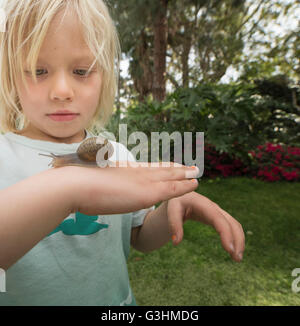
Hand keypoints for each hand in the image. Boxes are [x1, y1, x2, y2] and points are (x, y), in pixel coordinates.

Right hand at [67, 162, 198, 214]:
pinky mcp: (146, 194)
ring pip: (170, 177)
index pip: (149, 168)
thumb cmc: (78, 185)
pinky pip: (171, 189)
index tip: (173, 164)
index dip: (163, 166)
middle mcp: (136, 173)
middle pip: (162, 169)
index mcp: (125, 171)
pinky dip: (184, 186)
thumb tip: (97, 189)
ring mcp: (142, 182)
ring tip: (197, 170)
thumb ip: (101, 185)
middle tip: (190, 165)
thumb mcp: (92, 183)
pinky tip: (195, 184)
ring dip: (185, 174)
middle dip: (178, 168)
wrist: (75, 185)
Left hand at [167, 191, 244, 261]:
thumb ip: (174, 225)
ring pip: (234, 225)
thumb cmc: (175, 202)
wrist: (178, 196)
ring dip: (239, 240)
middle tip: (237, 259)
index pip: (218, 219)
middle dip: (237, 240)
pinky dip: (235, 238)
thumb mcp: (171, 211)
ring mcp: (217, 212)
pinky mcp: (217, 217)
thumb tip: (176, 242)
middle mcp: (213, 207)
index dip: (226, 233)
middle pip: (231, 222)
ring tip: (237, 259)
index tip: (230, 250)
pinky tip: (233, 250)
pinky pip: (230, 227)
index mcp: (203, 204)